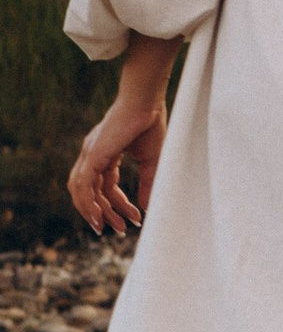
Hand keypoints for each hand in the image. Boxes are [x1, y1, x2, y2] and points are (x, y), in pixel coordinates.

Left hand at [67, 95, 165, 238]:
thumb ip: (148, 183)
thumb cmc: (151, 123)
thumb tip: (148, 207)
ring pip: (81, 191)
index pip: (107, 186)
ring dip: (92, 211)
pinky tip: (99, 216)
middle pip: (91, 191)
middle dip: (104, 212)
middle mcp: (93, 155)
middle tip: (120, 229)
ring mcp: (90, 154)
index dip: (119, 204)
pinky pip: (83, 185)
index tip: (135, 218)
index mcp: (106, 153)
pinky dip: (88, 202)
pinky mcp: (92, 155)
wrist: (146, 101)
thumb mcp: (152, 160)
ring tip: (105, 227)